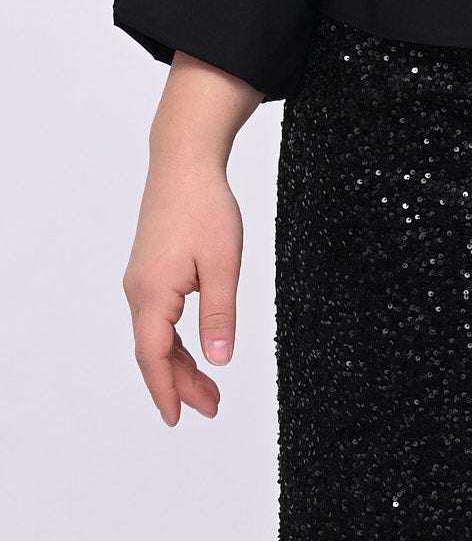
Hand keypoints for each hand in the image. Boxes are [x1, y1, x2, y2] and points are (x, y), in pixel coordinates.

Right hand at [122, 151, 244, 424]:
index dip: (166, 391)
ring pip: (156, 335)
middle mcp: (139, 291)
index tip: (177, 419)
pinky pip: (158, 317)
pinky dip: (174, 339)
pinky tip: (192, 347)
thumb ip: (219, 315)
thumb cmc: (204, 206)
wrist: (184, 162)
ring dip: (179, 362)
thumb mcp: (221, 264)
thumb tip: (220, 361)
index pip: (153, 357)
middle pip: (154, 351)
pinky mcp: (150, 269)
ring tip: (209, 386)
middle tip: (212, 406)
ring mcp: (141, 279)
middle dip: (181, 383)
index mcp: (152, 294)